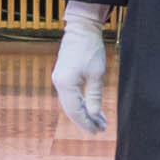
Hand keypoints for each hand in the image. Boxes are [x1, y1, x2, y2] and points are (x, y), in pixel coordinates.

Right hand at [51, 1, 108, 132]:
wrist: (82, 29)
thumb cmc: (91, 49)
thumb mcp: (97, 74)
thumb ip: (94, 96)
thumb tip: (94, 115)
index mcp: (65, 83)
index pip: (75, 110)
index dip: (86, 122)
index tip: (98, 130)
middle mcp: (58, 83)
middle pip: (71, 109)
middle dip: (86, 120)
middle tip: (100, 129)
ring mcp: (59, 79)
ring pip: (70, 104)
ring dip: (84, 113)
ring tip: (100, 121)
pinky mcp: (63, 76)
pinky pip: (70, 96)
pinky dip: (81, 104)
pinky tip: (91, 109)